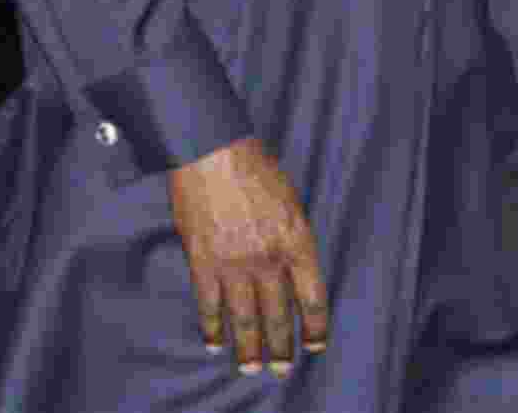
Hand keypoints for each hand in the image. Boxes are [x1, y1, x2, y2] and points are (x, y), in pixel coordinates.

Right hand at [168, 135, 328, 377]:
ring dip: (249, 350)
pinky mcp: (204, 263)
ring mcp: (234, 264)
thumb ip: (292, 237)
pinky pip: (210, 307)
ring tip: (251, 368)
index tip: (314, 345)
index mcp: (296, 241)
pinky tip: (215, 343)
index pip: (312, 298)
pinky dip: (213, 329)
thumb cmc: (254, 164)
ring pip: (245, 321)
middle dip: (281, 348)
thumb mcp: (290, 199)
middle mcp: (268, 260)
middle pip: (278, 317)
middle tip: (282, 368)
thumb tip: (292, 267)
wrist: (212, 149)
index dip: (314, 327)